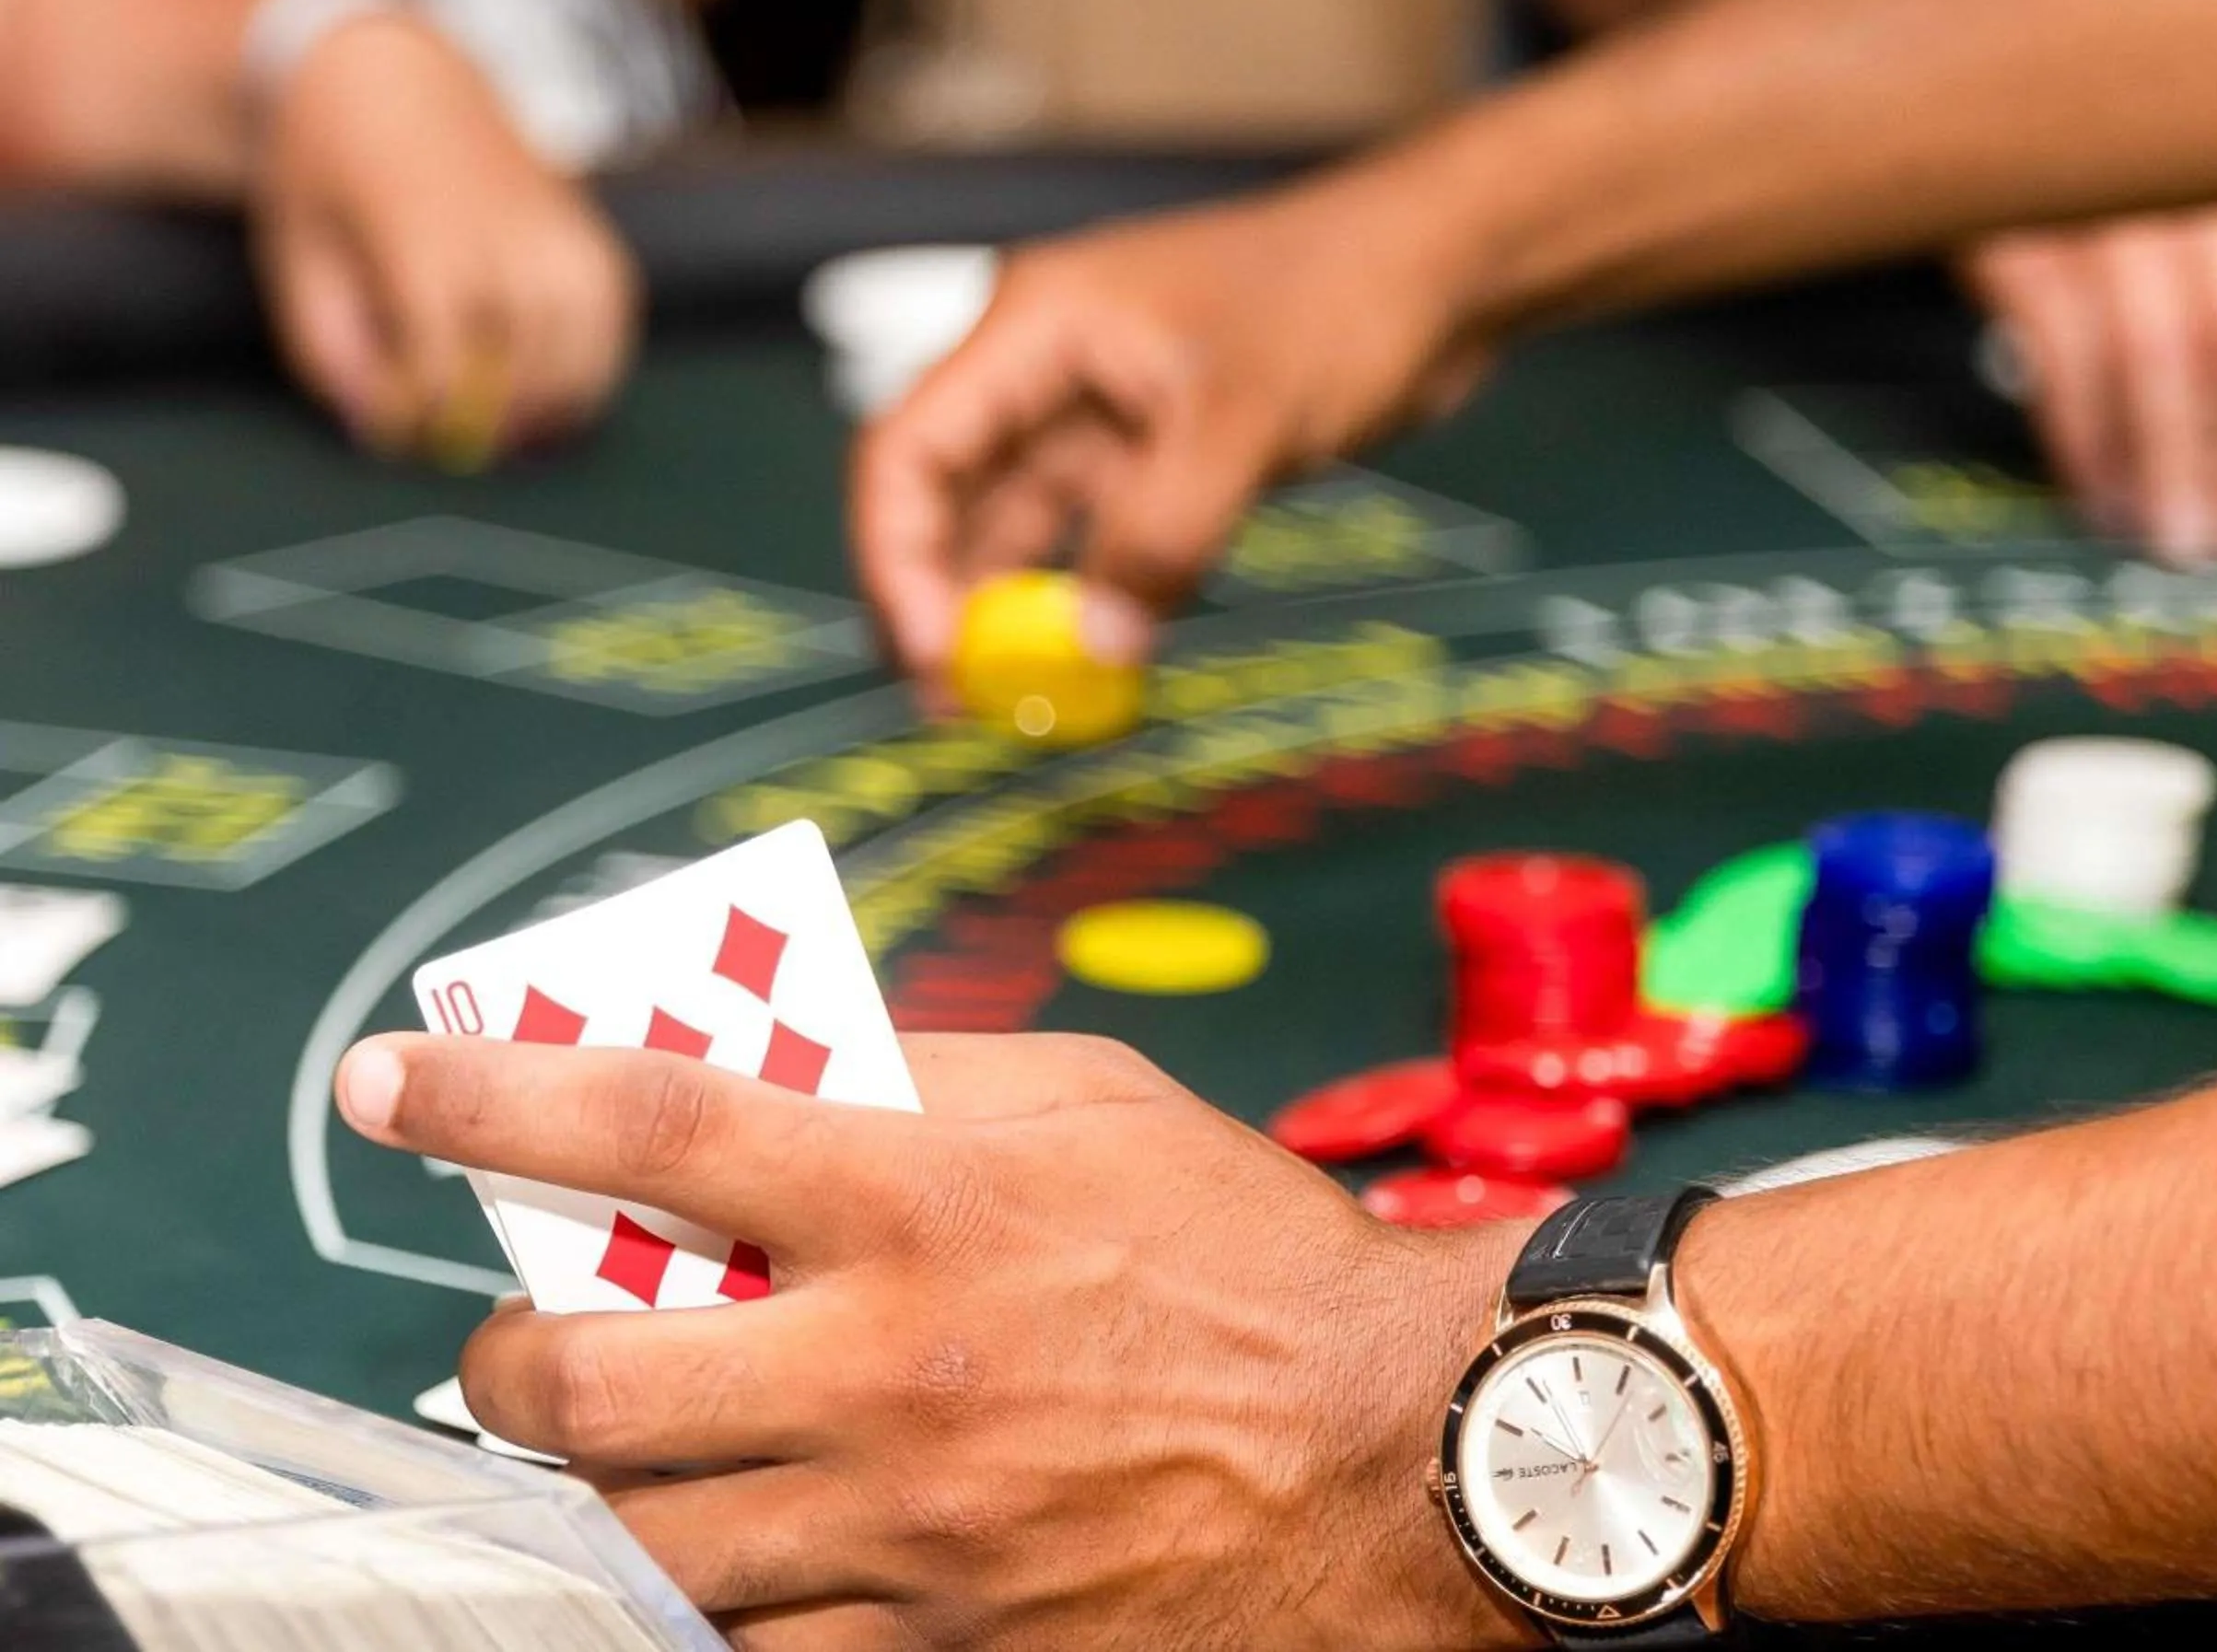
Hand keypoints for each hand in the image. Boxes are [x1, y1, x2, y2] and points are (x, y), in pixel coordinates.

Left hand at [256, 15, 639, 459]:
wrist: (390, 74)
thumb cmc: (329, 172)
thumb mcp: (297, 255)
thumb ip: (328, 350)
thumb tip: (378, 426)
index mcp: (425, 238)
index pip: (443, 367)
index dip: (419, 416)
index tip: (392, 427)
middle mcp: (508, 237)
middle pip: (521, 374)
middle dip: (485, 423)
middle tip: (450, 443)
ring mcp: (562, 235)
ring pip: (582, 358)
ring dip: (548, 410)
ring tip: (509, 431)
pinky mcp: (592, 238)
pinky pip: (613, 327)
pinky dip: (591, 370)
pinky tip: (554, 392)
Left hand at [334, 1029, 1539, 1650]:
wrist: (1392, 1455)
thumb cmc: (1249, 1254)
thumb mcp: (1098, 1100)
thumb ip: (924, 1076)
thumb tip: (780, 1063)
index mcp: (919, 1202)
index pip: (653, 1125)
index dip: (492, 1099)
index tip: (384, 1084)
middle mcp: (882, 1369)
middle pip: (583, 1379)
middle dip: (505, 1357)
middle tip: (524, 1337)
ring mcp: (898, 1529)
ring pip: (641, 1538)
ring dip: (598, 1485)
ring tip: (630, 1444)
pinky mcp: (936, 1646)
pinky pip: (752, 1650)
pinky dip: (713, 1598)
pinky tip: (745, 1544)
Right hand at [853, 172, 1495, 687]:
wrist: (1442, 272)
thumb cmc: (1338, 300)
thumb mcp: (1243, 420)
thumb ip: (1164, 536)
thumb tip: (1096, 651)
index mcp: (1032, 327)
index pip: (909, 451)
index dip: (897, 561)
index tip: (932, 657)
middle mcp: (1043, 370)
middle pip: (946, 497)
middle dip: (941, 603)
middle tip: (965, 710)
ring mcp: (1098, 414)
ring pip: (1017, 529)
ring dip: (1013, 616)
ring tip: (1022, 709)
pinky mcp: (1154, 454)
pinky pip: (1091, 542)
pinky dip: (1085, 604)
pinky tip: (1092, 670)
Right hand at [1957, 190, 2216, 573]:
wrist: (1997, 99)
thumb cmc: (2138, 183)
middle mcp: (2209, 167)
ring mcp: (2109, 189)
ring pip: (2160, 351)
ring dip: (2173, 468)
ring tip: (2181, 544)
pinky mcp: (2018, 220)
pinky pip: (2061, 348)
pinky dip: (2086, 439)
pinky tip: (2102, 500)